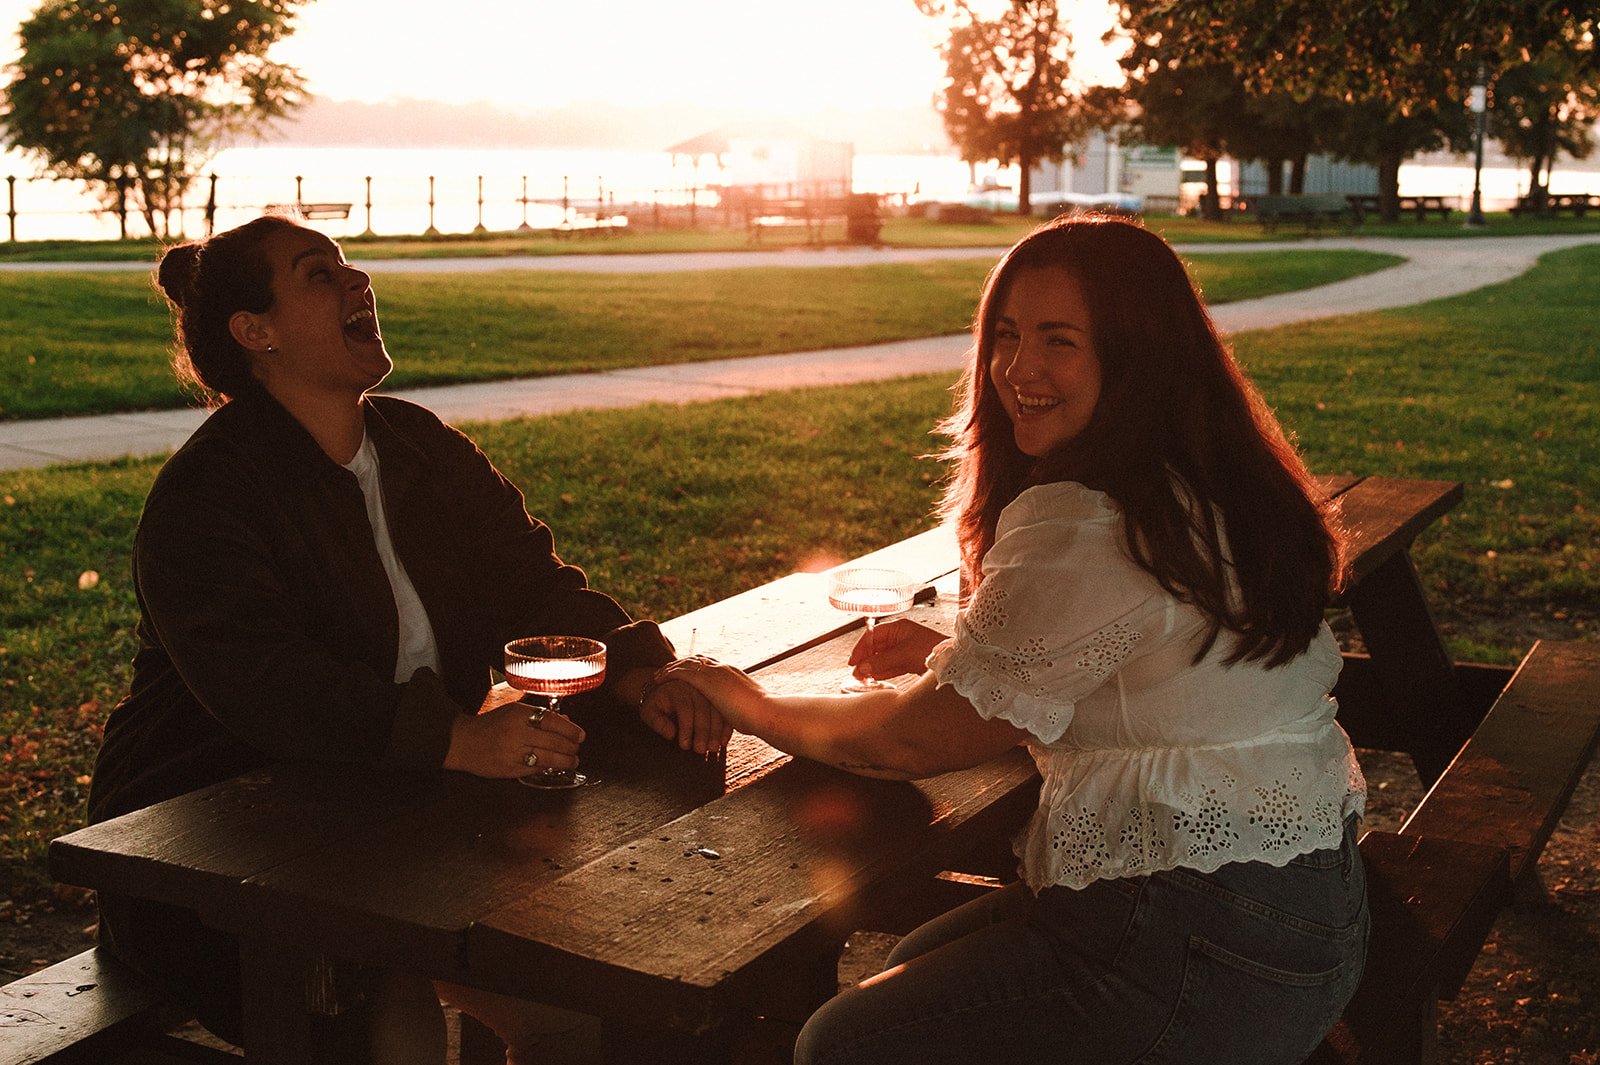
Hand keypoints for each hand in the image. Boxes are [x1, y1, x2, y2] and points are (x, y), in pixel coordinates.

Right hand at [443, 699, 584, 778]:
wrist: (461, 741)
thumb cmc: (491, 724)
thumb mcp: (514, 711)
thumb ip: (540, 715)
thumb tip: (567, 720)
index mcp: (518, 714)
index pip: (552, 721)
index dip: (571, 729)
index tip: (581, 735)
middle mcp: (516, 733)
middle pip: (553, 741)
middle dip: (571, 747)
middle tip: (577, 749)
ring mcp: (512, 753)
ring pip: (547, 759)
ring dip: (565, 761)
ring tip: (573, 761)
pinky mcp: (509, 769)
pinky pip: (535, 769)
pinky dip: (547, 768)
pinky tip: (553, 766)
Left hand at [638, 677, 733, 754]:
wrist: (665, 690)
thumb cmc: (656, 705)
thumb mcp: (649, 712)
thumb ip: (657, 722)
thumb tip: (671, 734)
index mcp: (677, 689)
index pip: (684, 707)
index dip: (686, 728)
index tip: (685, 746)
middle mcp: (694, 687)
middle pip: (703, 708)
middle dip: (703, 731)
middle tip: (701, 750)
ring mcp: (708, 691)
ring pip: (716, 709)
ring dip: (717, 731)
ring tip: (713, 749)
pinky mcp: (717, 698)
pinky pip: (725, 711)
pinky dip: (726, 727)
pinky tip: (723, 741)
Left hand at [654, 656, 768, 732]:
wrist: (765, 713)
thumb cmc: (761, 717)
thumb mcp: (750, 709)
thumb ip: (743, 708)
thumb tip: (742, 716)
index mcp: (734, 673)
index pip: (712, 665)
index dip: (698, 668)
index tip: (688, 672)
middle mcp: (724, 668)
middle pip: (697, 660)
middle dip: (681, 664)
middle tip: (668, 670)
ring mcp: (715, 672)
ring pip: (686, 663)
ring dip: (671, 668)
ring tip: (657, 675)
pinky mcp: (706, 679)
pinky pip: (681, 672)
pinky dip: (669, 674)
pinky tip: (658, 680)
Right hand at [848, 619, 946, 681]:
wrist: (955, 662)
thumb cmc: (933, 650)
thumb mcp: (905, 654)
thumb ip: (883, 661)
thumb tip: (863, 667)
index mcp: (899, 628)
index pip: (874, 635)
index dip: (862, 648)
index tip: (853, 661)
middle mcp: (901, 638)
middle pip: (877, 648)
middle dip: (866, 660)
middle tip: (856, 673)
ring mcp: (905, 650)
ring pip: (883, 659)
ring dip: (873, 668)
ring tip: (862, 678)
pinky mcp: (910, 662)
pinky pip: (892, 667)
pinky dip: (883, 672)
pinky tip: (874, 678)